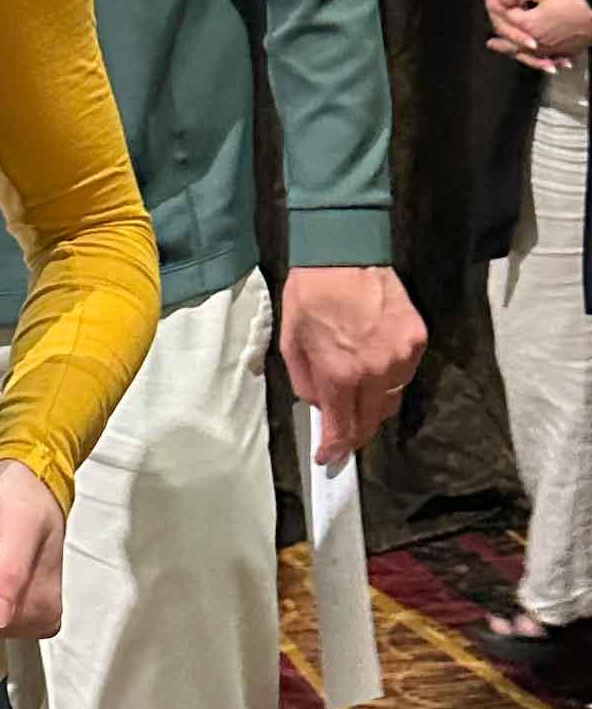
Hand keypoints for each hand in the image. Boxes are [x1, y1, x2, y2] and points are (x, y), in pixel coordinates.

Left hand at [280, 266, 426, 466]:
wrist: (345, 251)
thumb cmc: (309, 293)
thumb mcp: (290, 340)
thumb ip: (305, 381)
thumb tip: (319, 408)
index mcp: (339, 374)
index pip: (343, 427)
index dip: (336, 448)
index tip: (329, 458)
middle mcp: (375, 373)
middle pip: (372, 422)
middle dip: (356, 433)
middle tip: (344, 435)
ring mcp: (401, 358)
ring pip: (391, 401)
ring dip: (374, 405)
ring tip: (358, 396)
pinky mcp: (418, 341)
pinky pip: (405, 375)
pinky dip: (390, 379)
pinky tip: (375, 366)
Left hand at [482, 0, 591, 70]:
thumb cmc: (575, 1)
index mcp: (529, 24)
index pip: (509, 17)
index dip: (501, 7)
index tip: (493, 2)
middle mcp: (537, 40)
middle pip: (514, 42)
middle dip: (502, 42)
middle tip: (490, 43)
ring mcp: (552, 48)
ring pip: (530, 54)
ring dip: (518, 54)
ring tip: (511, 54)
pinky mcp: (565, 51)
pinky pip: (548, 58)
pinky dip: (540, 60)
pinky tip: (541, 61)